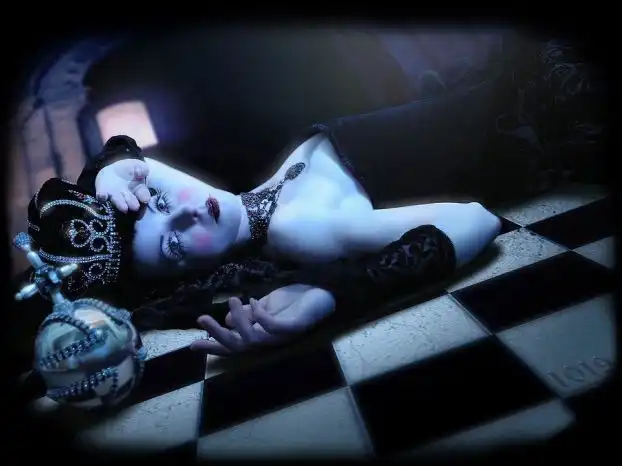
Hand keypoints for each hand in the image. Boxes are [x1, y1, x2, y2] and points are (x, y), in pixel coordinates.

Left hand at [95, 159, 150, 211]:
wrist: (112, 171)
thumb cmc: (128, 170)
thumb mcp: (137, 166)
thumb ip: (141, 168)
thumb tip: (143, 172)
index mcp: (138, 189)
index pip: (143, 194)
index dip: (144, 197)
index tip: (145, 199)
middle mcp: (127, 195)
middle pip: (131, 200)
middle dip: (132, 203)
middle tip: (135, 207)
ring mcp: (115, 195)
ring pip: (118, 201)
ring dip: (120, 204)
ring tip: (124, 208)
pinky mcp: (103, 192)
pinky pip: (102, 195)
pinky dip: (102, 196)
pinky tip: (103, 196)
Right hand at [190, 285, 335, 355]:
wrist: (321, 293)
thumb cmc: (294, 300)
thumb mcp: (265, 305)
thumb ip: (248, 313)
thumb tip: (227, 319)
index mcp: (261, 335)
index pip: (233, 345)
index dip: (213, 346)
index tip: (192, 345)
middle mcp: (269, 340)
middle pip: (239, 346)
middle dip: (218, 335)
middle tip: (203, 319)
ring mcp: (281, 336)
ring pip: (252, 339)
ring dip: (239, 320)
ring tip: (232, 300)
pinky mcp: (293, 327)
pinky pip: (272, 326)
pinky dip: (260, 315)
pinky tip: (256, 301)